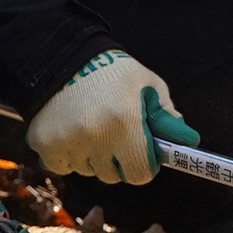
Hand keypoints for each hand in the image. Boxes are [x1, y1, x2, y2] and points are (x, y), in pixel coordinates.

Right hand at [25, 49, 198, 185]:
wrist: (63, 57)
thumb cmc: (113, 73)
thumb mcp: (148, 85)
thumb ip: (166, 116)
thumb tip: (188, 141)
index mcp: (125, 122)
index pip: (140, 173)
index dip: (143, 165)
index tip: (141, 152)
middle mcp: (95, 137)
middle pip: (112, 175)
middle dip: (117, 160)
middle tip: (114, 133)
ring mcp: (67, 143)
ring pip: (88, 171)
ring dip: (92, 157)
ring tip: (91, 126)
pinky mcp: (44, 145)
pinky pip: (63, 167)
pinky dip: (69, 156)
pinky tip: (72, 131)